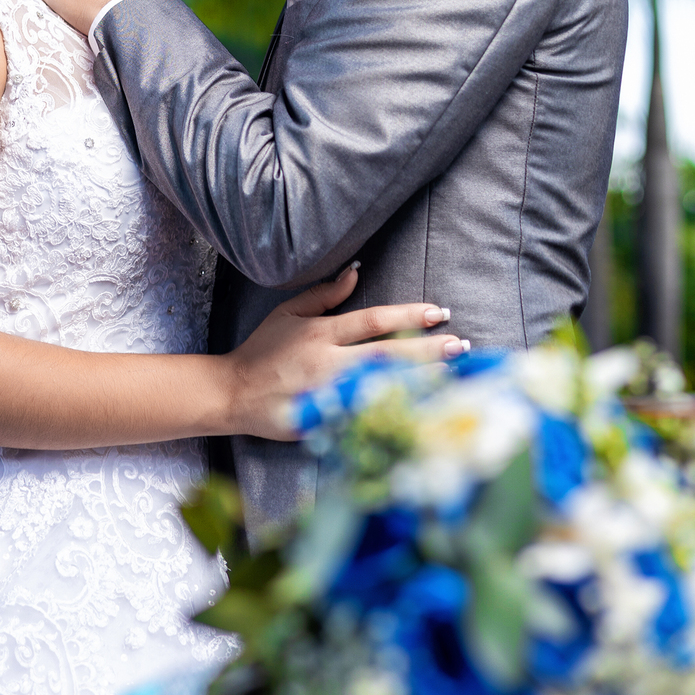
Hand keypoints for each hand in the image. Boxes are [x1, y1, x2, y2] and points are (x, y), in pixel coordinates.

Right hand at [225, 264, 467, 441]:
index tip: (439, 313)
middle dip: (426, 350)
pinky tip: (424, 410)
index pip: (372, 322)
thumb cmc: (263, 350)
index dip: (407, 317)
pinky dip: (396, 412)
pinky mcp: (326, 423)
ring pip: (383, 388)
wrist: (234, 395)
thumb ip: (323, 295)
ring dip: (420, 382)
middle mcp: (327, 364)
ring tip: (454, 375)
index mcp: (320, 334)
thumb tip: (356, 272)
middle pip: (386, 355)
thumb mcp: (288, 314)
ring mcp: (328, 397)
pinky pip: (368, 417)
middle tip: (460, 346)